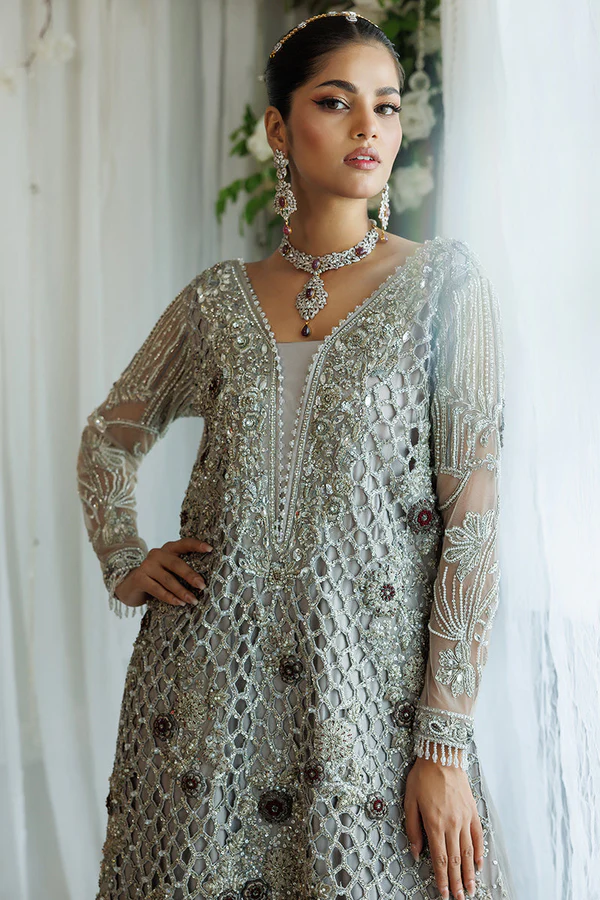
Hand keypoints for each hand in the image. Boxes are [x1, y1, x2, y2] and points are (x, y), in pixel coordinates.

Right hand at [114, 538, 212, 608]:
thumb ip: (182, 569)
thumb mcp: (169, 570)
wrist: (130, 585)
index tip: (210, 549)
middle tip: (202, 586)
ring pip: (168, 579)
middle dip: (191, 575)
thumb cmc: (157, 577)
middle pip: (177, 564)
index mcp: (168, 549)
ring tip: (193, 600)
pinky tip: (180, 603)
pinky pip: (157, 589)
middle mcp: (157, 554)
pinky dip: (170, 598)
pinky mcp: (139, 578)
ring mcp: (147, 565)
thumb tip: (204, 582)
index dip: (196, 545)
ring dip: (182, 591)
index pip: (184, 543)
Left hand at [404, 749, 483, 899]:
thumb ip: (413, 828)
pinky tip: (478, 864)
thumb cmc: (423, 776)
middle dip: (456, 882)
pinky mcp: (472, 811)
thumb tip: (415, 851)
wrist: (442, 755)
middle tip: (460, 898)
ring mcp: (464, 818)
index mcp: (435, 823)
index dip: (442, 878)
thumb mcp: (409, 801)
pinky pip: (477, 836)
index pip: (439, 859)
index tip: (444, 893)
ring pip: (468, 851)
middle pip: (455, 859)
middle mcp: (452, 824)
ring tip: (470, 889)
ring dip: (468, 872)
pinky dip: (478, 852)